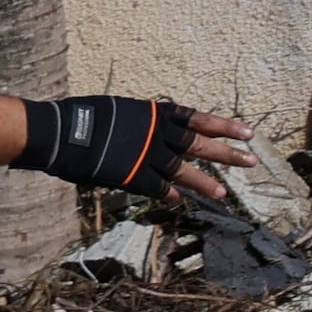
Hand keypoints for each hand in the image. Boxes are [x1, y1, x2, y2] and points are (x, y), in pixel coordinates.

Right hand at [17, 93, 255, 206]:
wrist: (60, 133)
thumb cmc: (81, 116)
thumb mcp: (117, 110)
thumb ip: (138, 121)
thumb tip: (144, 127)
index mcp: (155, 114)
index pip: (198, 119)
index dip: (223, 125)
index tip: (247, 132)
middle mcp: (158, 134)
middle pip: (200, 145)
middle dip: (228, 154)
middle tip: (251, 161)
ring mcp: (147, 156)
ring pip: (184, 170)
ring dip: (205, 182)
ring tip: (223, 192)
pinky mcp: (133, 176)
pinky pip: (157, 188)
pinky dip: (169, 194)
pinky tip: (178, 201)